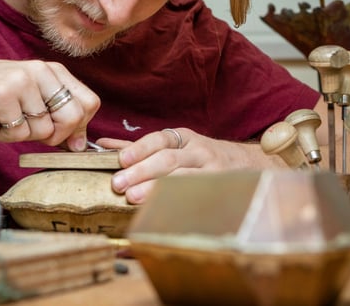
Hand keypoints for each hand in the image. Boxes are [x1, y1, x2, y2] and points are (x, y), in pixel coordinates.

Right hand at [0, 59, 99, 150]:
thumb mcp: (33, 99)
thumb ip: (59, 118)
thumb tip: (80, 145)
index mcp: (54, 71)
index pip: (90, 103)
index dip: (80, 126)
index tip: (63, 135)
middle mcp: (42, 71)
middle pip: (72, 118)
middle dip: (55, 136)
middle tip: (31, 130)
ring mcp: (22, 81)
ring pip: (44, 130)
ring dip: (23, 135)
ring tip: (6, 119)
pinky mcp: (3, 96)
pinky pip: (18, 135)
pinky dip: (4, 136)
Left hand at [97, 128, 276, 203]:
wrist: (246, 164)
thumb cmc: (200, 156)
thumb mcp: (174, 145)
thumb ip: (139, 147)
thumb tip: (103, 144)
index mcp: (184, 139)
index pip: (159, 140)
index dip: (139, 149)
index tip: (121, 160)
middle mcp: (198, 152)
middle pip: (168, 160)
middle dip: (141, 171)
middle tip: (119, 184)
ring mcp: (211, 172)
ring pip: (182, 178)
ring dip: (155, 188)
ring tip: (134, 198)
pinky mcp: (219, 190)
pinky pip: (197, 196)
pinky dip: (178, 203)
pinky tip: (162, 210)